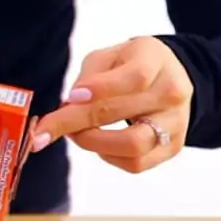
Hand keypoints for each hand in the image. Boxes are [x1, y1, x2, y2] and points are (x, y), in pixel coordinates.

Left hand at [33, 36, 192, 172]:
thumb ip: (89, 79)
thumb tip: (69, 107)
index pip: (134, 77)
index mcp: (156, 60)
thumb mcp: (108, 57)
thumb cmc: (131, 65)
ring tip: (76, 133)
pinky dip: (108, 155)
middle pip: (122, 113)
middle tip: (45, 129)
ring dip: (93, 143)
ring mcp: (175, 123)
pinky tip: (98, 141)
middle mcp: (172, 92)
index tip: (70, 98)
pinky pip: (135, 163)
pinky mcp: (172, 148)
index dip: (99, 89)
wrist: (170, 78)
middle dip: (76, 123)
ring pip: (132, 146)